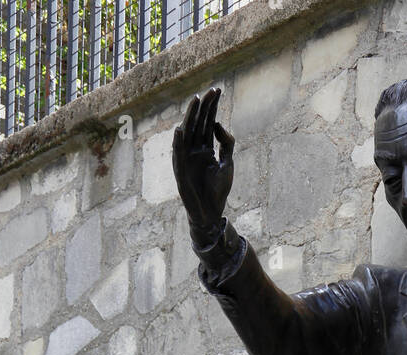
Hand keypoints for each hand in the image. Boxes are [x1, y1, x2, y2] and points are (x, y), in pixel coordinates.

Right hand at [172, 88, 234, 235]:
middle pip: (198, 123)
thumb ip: (227, 143)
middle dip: (204, 107)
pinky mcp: (181, 171)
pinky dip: (178, 143)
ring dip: (190, 118)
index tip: (218, 90)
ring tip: (195, 102)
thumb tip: (218, 123)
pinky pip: (178, 154)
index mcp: (205, 147)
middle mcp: (194, 149)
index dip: (212, 107)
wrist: (212, 213)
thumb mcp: (228, 163)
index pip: (208, 122)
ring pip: (187, 133)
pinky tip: (180, 129)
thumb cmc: (219, 190)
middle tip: (210, 90)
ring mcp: (186, 158)